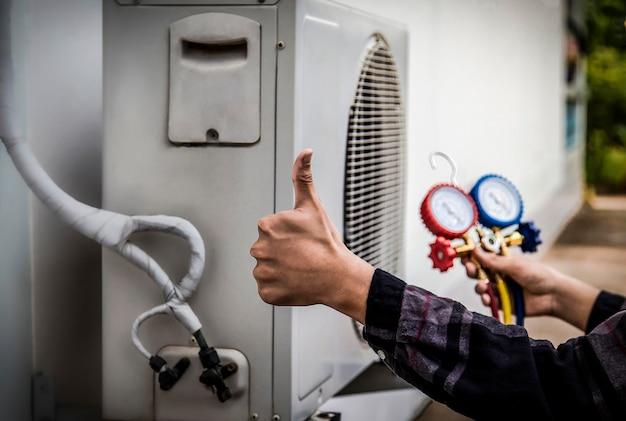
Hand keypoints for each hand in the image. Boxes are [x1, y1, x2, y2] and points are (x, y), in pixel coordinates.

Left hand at [250, 149, 373, 322]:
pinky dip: (280, 288)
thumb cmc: (326, 241)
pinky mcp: (266, 293)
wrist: (339, 277)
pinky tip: (295, 282)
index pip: (270, 231)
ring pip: (267, 269)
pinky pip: (268, 289)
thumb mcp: (313, 205)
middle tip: (302, 255)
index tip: (302, 240)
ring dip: (280, 270)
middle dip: (282, 252)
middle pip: (266, 250)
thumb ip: (303, 177)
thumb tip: (305, 151)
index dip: (288, 235)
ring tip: (300, 269)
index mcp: (266, 226)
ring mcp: (262, 273)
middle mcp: (258, 249)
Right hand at [464, 248, 559, 316]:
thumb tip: (476, 250)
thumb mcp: (515, 265)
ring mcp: (500, 288)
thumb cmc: (538, 275)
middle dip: (472, 269)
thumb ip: (494, 261)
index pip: (482, 257)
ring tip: (482, 286)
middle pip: (478, 271)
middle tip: (470, 268)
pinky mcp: (502, 301)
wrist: (553, 295)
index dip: (472, 255)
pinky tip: (488, 298)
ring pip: (481, 286)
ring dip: (478, 285)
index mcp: (502, 261)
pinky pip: (488, 300)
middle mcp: (498, 274)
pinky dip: (486, 299)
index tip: (465, 255)